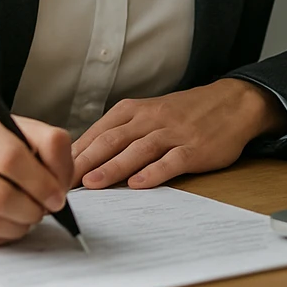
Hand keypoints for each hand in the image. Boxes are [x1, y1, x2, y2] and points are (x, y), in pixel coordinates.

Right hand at [0, 100, 73, 246]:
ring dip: (21, 224)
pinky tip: (4, 222)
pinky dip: (2, 235)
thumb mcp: (1, 123)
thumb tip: (63, 182)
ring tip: (26, 213)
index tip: (58, 193)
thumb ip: (41, 142)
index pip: (13, 157)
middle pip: (3, 197)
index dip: (44, 181)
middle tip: (45, 208)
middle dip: (35, 208)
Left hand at [71, 79, 286, 190]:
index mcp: (135, 110)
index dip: (75, 153)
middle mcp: (151, 119)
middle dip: (84, 162)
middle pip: (111, 140)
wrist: (233, 102)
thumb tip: (85, 157)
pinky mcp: (194, 148)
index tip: (53, 171)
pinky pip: (171, 160)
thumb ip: (122, 132)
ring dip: (113, 167)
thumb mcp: (150, 113)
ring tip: (92, 184)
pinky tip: (138, 184)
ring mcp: (173, 133)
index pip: (98, 131)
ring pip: (137, 149)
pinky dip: (154, 172)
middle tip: (61, 182)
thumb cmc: (187, 112)